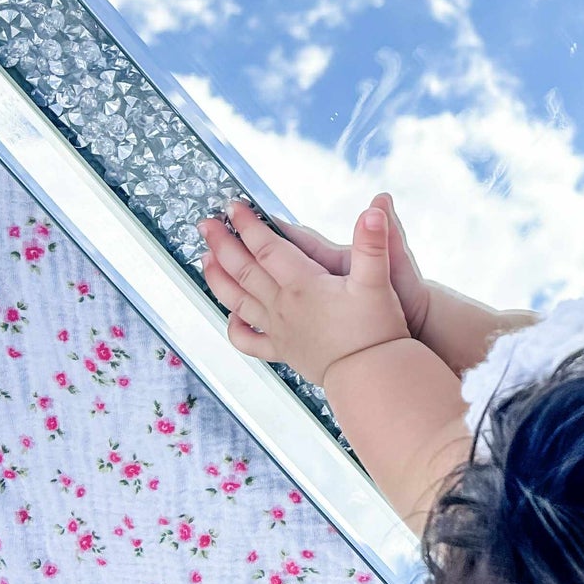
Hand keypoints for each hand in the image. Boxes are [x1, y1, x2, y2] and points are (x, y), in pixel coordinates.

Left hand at [197, 200, 409, 387]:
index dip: (248, 224)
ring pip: (237, 300)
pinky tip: (231, 317)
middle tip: (206, 225)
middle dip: (222, 244)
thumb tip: (374, 210)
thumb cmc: (375, 331)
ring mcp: (279, 330)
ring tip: (205, 259)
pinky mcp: (284, 351)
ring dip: (218, 278)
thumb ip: (373, 244)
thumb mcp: (378, 282)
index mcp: (302, 285)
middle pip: (243, 270)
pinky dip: (235, 328)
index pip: (266, 247)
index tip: (233, 206)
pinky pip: (249, 341)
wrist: (371, 377)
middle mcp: (283, 306)